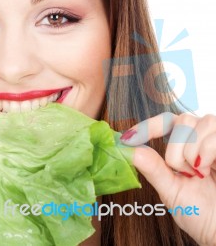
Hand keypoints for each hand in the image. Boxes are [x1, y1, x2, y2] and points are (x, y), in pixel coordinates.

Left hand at [122, 112, 215, 245]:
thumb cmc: (201, 214)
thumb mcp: (172, 191)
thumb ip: (153, 169)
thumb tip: (129, 150)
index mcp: (186, 148)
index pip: (166, 122)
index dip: (146, 127)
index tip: (128, 139)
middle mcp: (203, 139)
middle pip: (181, 120)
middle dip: (175, 149)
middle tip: (184, 172)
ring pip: (198, 123)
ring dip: (192, 152)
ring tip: (200, 173)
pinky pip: (214, 136)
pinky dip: (208, 151)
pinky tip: (211, 169)